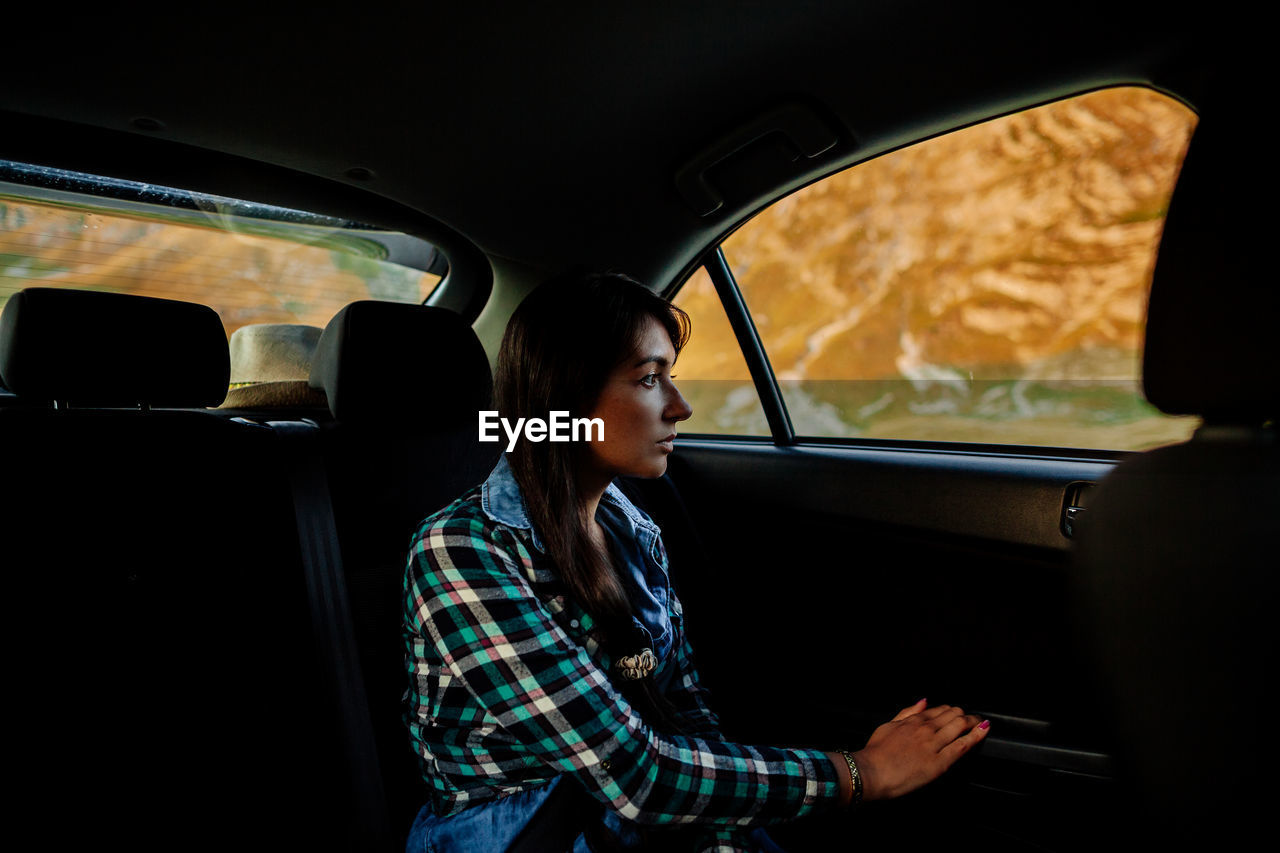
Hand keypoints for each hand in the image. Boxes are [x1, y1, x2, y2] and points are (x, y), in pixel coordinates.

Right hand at [852, 699, 988, 800]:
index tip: (957, 713)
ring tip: (980, 722)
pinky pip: (962, 745)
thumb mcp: (888, 725)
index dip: (951, 711)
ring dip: (973, 721)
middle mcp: (925, 729)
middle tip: (972, 718)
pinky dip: (976, 735)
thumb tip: (923, 701)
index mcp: (913, 721)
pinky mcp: (940, 762)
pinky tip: (984, 729)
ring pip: (959, 726)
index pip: (938, 710)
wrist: (872, 772)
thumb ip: (907, 712)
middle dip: (964, 715)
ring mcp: (934, 744)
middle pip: (952, 715)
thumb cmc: (876, 753)